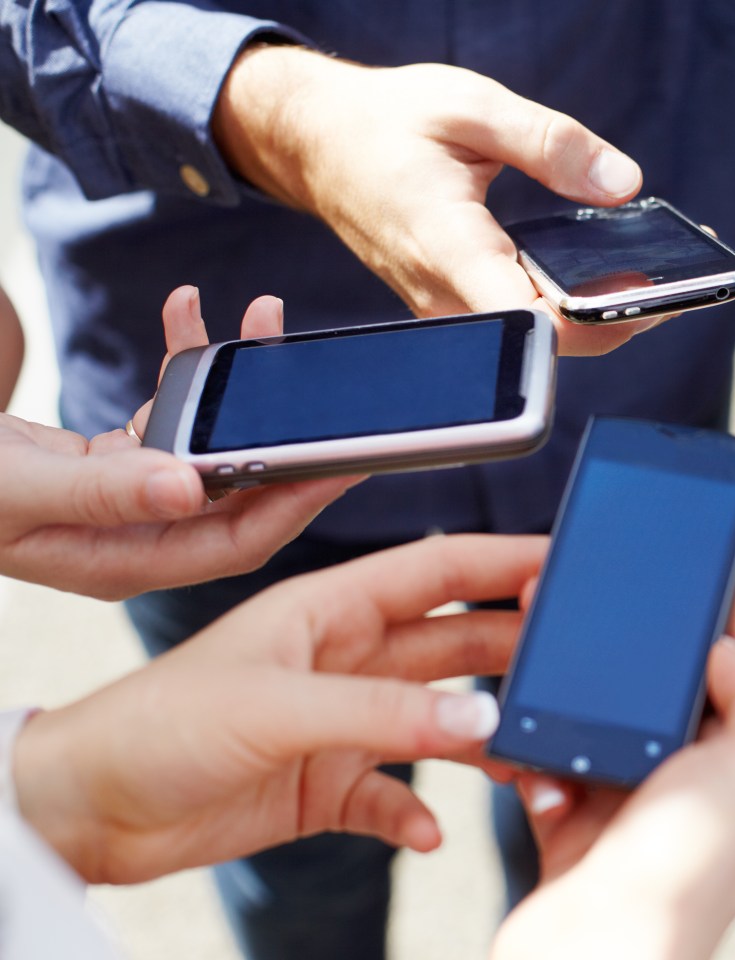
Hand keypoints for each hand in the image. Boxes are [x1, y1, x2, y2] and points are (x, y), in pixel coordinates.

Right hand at [0, 287, 355, 599]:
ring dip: (232, 382)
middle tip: (318, 379)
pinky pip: (165, 414)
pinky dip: (177, 366)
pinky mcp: (112, 465)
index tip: (346, 459)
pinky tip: (183, 311)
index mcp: (123, 560)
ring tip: (257, 316)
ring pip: (207, 443)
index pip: (237, 541)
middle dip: (282, 433)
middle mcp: (137, 535)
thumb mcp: (18, 489)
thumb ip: (105, 492)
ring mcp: (128, 500)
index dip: (296, 503)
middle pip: (239, 491)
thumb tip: (194, 488)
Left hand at [11, 534, 547, 883]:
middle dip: (513, 650)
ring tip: (526, 759)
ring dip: (482, 739)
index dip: (502, 561)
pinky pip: (396, 797)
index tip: (564, 564)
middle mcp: (345, 659)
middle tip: (572, 666)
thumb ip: (382, 714)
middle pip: (454, 644)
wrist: (87, 810)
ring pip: (439, 720)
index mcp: (330, 609)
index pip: (437, 570)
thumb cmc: (156, 725)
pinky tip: (428, 831)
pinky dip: (419, 814)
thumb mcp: (276, 707)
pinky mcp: (326, 785)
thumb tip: (483, 721)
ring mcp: (340, 723)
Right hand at [213, 44, 651, 356]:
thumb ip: (550, 142)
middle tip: (680, 281)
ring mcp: (449, 310)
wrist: (317, 145)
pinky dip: (570, 308)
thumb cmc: (386, 122)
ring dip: (600, 317)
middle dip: (620, 319)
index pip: (532, 320)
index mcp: (448, 245)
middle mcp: (445, 295)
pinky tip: (607, 276)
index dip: (599, 320)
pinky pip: (523, 326)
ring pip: (540, 342)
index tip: (656, 296)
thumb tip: (623, 181)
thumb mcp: (470, 104)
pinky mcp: (457, 308)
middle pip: (550, 344)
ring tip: (657, 276)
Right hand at [491, 577, 734, 959]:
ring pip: (607, 721)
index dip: (733, 607)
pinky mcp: (577, 829)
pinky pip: (553, 765)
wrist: (590, 958)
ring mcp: (636, 809)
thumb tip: (727, 653)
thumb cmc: (680, 876)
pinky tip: (532, 753)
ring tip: (554, 660)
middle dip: (643, 643)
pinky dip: (539, 755)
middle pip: (674, 688)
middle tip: (612, 594)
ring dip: (579, 695)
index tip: (709, 555)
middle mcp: (700, 789)